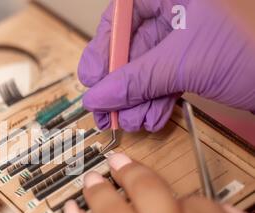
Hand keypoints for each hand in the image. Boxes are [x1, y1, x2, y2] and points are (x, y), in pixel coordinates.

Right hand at [78, 0, 254, 131]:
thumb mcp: (184, 62)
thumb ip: (135, 80)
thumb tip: (98, 95)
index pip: (123, 14)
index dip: (103, 48)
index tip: (92, 79)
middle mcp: (181, 8)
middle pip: (133, 45)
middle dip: (119, 84)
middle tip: (106, 110)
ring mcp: (191, 36)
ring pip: (148, 67)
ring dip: (137, 99)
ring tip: (130, 121)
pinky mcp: (199, 60)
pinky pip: (167, 78)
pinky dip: (157, 100)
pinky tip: (151, 118)